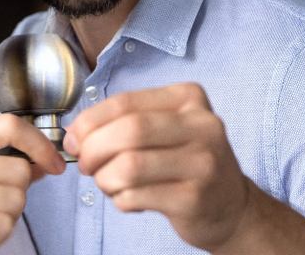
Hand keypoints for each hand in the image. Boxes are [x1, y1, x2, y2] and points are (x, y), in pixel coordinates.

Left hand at [64, 83, 249, 251]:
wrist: (231, 205)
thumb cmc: (185, 162)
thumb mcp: (163, 129)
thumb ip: (122, 123)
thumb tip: (74, 134)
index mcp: (188, 98)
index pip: (125, 103)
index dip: (89, 122)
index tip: (73, 140)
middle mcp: (202, 125)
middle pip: (129, 131)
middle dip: (93, 150)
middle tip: (85, 165)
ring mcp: (203, 163)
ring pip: (129, 166)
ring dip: (105, 179)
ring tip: (108, 184)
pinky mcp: (195, 198)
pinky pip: (136, 196)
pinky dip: (120, 200)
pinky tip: (130, 199)